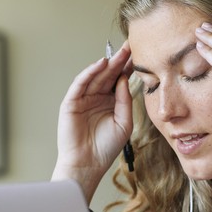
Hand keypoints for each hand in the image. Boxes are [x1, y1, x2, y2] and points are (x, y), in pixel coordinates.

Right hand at [53, 42, 132, 201]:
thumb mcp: (124, 122)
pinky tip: (100, 65)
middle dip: (119, 61)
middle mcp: (97, 98)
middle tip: (130, 46)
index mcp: (111, 102)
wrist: (87, 164)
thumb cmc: (106, 147)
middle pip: (109, 75)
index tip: (140, 55)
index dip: (129, 68)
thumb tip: (124, 78)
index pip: (120, 81)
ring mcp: (84, 99)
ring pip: (96, 77)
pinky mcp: (71, 102)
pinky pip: (80, 84)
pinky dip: (89, 73)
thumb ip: (125, 100)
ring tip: (119, 53)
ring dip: (107, 64)